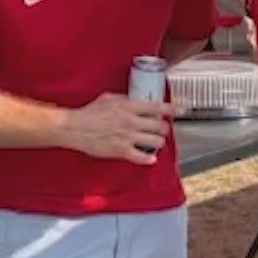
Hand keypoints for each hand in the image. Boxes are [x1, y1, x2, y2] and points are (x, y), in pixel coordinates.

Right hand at [61, 92, 178, 163]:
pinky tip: (150, 158)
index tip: (182, 109)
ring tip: (155, 142)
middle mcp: (132, 121)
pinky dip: (149, 158)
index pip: (158, 107)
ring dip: (158, 142)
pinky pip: (142, 157)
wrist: (74, 127)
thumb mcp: (109, 98)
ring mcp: (128, 137)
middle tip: (162, 129)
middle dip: (164, 128)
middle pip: (160, 126)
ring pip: (156, 142)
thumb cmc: (89, 113)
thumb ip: (125, 99)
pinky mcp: (121, 151)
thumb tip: (136, 100)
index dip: (173, 109)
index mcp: (129, 107)